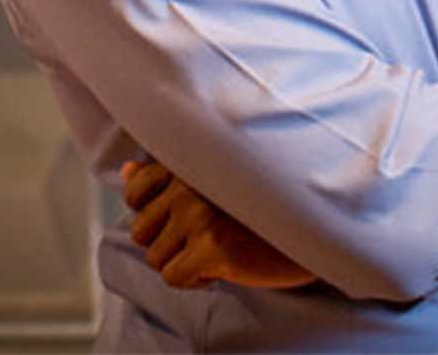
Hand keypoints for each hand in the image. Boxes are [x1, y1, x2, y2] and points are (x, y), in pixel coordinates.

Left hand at [120, 160, 316, 289]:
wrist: (311, 232)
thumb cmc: (260, 206)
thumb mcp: (210, 182)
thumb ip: (166, 176)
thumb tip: (126, 171)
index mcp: (190, 158)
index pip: (135, 191)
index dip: (154, 213)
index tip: (188, 215)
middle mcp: (190, 180)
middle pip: (141, 231)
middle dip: (170, 242)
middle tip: (210, 235)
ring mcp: (199, 212)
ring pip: (156, 258)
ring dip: (184, 262)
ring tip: (220, 247)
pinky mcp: (211, 245)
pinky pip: (173, 277)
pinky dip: (195, 279)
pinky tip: (224, 264)